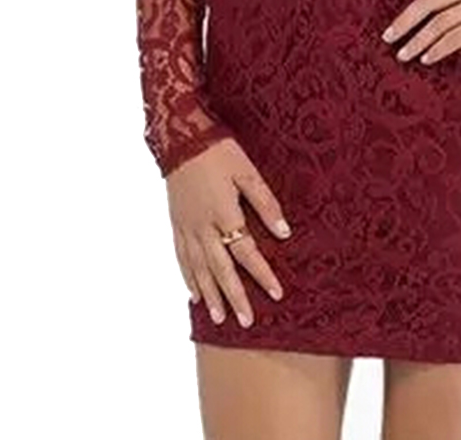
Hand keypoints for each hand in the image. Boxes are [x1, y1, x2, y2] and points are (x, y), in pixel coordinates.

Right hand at [166, 138, 292, 327]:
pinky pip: (181, 258)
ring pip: (199, 269)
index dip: (262, 274)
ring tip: (221, 317)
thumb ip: (265, 202)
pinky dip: (188, 279)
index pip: (246, 252)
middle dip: (235, 296)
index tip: (277, 294)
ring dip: (211, 295)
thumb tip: (284, 232)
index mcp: (224, 213)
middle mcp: (203, 227)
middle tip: (246, 322)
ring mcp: (186, 227)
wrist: (181, 138)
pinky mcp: (176, 224)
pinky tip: (194, 295)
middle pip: (221, 269)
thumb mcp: (248, 171)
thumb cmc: (219, 152)